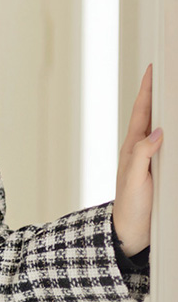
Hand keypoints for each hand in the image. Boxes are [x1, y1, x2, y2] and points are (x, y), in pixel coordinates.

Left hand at [113, 63, 162, 254]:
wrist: (131, 231)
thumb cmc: (129, 206)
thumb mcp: (133, 179)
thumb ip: (143, 154)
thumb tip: (157, 131)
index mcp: (132, 146)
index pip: (142, 112)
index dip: (147, 90)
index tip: (153, 70)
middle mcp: (141, 149)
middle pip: (152, 115)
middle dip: (159, 94)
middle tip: (166, 75)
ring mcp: (150, 158)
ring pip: (162, 128)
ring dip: (168, 112)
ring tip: (173, 94)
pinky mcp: (159, 169)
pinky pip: (169, 145)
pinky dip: (172, 132)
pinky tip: (173, 129)